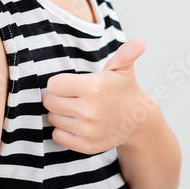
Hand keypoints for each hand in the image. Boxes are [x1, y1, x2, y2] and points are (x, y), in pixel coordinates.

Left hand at [42, 39, 156, 153]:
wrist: (138, 121)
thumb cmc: (123, 90)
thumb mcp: (123, 69)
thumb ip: (125, 53)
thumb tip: (140, 42)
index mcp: (94, 87)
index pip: (53, 85)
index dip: (59, 83)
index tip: (70, 83)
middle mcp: (90, 110)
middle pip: (49, 101)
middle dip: (57, 97)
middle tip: (72, 96)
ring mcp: (88, 130)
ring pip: (52, 118)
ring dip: (60, 113)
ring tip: (77, 108)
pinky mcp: (86, 146)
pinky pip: (57, 136)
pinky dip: (63, 130)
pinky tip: (77, 123)